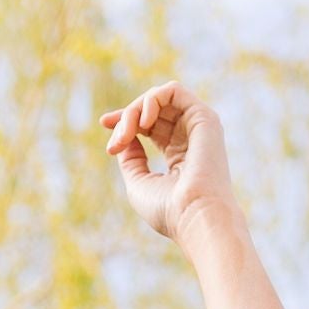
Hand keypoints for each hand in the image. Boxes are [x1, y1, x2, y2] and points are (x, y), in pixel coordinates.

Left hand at [101, 80, 237, 245]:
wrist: (195, 217)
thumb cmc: (169, 210)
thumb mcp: (138, 183)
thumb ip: (130, 158)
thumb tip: (124, 136)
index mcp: (178, 156)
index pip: (150, 125)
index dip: (126, 120)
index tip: (104, 123)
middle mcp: (190, 138)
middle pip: (152, 110)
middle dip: (127, 118)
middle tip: (115, 143)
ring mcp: (198, 126)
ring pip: (160, 98)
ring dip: (135, 110)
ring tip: (126, 135)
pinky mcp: (203, 117)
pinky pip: (173, 90)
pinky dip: (152, 99)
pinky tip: (144, 121)